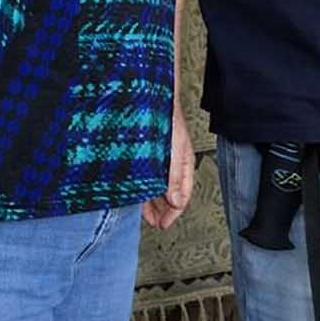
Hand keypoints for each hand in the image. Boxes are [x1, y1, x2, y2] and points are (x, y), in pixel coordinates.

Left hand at [142, 107, 194, 229]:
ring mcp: (158, 160)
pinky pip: (145, 178)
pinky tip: (135, 194)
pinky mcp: (145, 156)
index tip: (163, 224)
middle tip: (155, 222)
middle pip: (170, 194)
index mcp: (183, 164)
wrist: (151, 97)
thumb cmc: (167, 118)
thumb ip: (176, 177)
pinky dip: (142, 189)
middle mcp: (171, 164)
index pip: (183, 195)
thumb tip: (177, 201)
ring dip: (152, 202)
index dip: (174, 213)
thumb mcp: (175, 152)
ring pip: (157, 187)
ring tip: (145, 214)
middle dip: (162, 210)